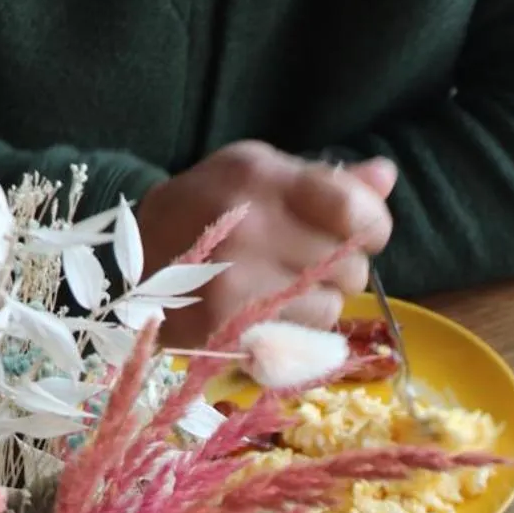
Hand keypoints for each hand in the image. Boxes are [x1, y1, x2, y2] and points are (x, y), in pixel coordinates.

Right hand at [136, 143, 395, 345]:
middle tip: (304, 261)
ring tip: (279, 286)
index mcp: (260, 177)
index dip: (371, 228)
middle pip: (352, 268)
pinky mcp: (228, 327)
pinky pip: (302, 338)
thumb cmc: (207, 210)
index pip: (357, 212)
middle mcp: (250, 227)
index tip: (358, 234)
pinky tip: (266, 310)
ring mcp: (237, 282)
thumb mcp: (258, 174)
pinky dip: (295, 329)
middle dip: (340, 268)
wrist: (128, 257)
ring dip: (318, 302)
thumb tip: (385, 176)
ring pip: (331, 308)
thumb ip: (326, 181)